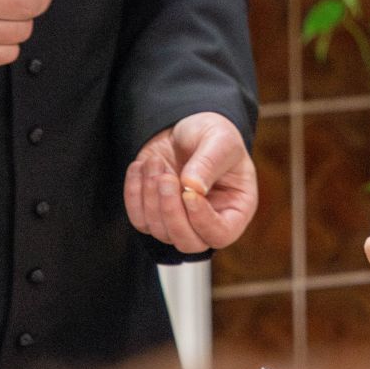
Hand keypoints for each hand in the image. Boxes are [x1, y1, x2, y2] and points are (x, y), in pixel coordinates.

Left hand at [125, 113, 256, 252]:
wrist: (185, 126)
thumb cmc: (212, 133)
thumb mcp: (219, 139)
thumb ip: (209, 162)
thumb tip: (192, 187)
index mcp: (236, 208)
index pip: (221, 234)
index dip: (203, 221)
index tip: (189, 193)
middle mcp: (208, 222)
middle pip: (188, 242)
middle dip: (171, 213)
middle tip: (166, 178)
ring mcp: (179, 221)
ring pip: (160, 231)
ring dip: (151, 197)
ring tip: (155, 162)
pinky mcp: (154, 213)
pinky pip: (139, 219)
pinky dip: (134, 194)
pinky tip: (141, 167)